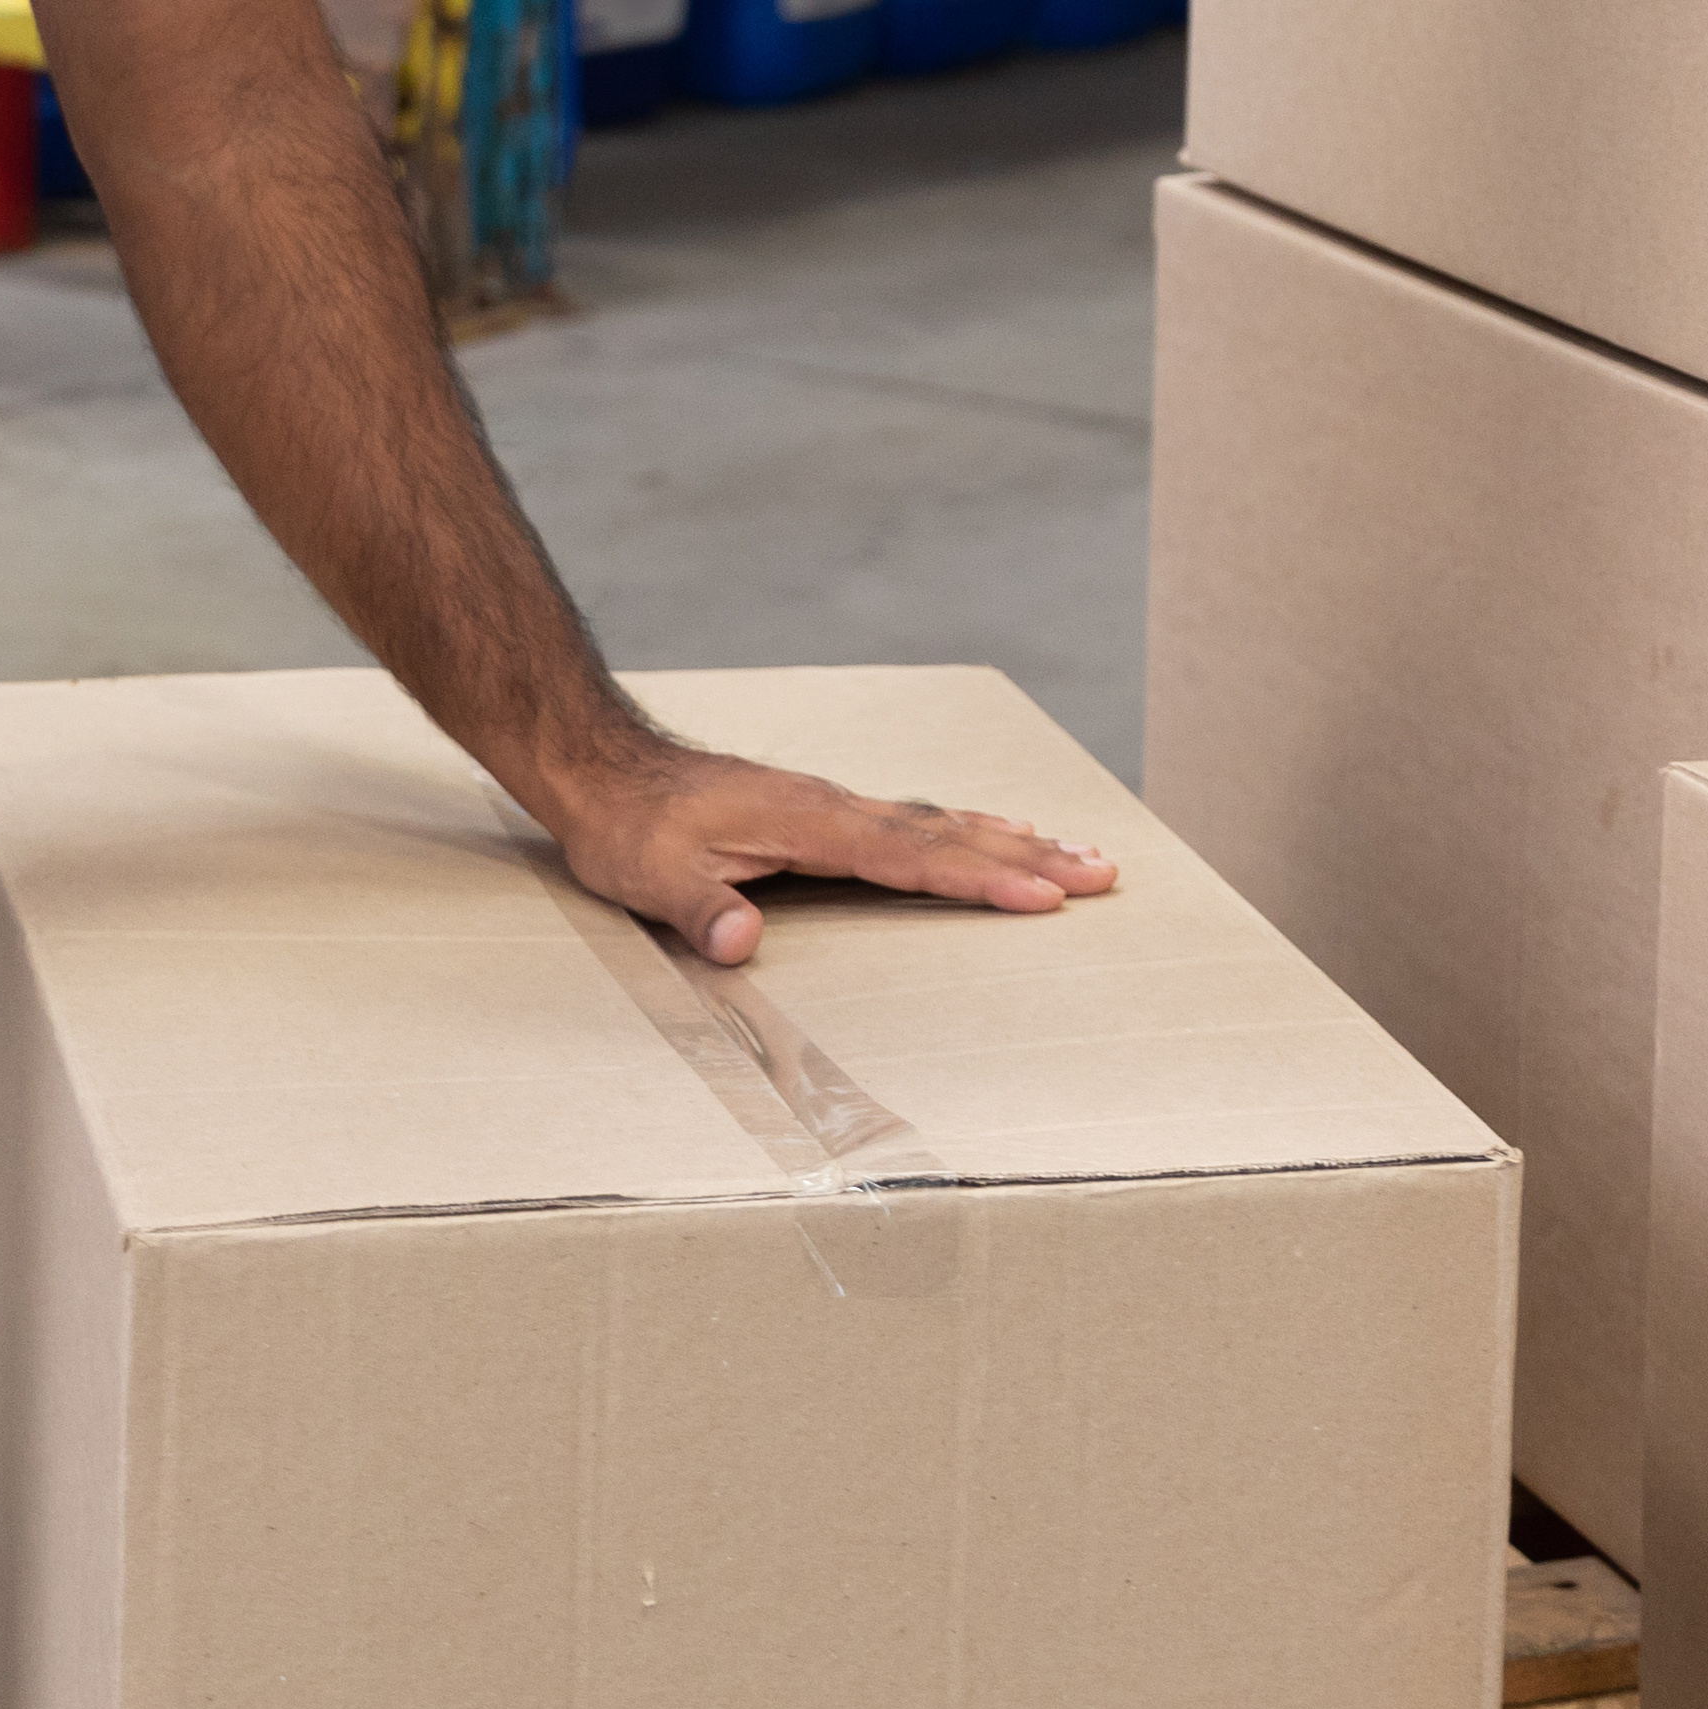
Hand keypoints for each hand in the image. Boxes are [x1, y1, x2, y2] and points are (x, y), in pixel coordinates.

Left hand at [543, 740, 1124, 967]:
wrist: (604, 767)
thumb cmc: (630, 828)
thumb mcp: (652, 877)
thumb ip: (701, 910)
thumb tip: (742, 941)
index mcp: (812, 823)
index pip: (915, 856)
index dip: (982, 876)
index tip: (1044, 894)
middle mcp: (838, 807)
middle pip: (952, 832)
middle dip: (1030, 855)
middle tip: (1103, 870)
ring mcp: (836, 806)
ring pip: (943, 821)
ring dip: (1013, 838)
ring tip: (1079, 853)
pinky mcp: (826, 813)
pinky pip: (918, 821)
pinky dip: (969, 829)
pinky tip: (994, 834)